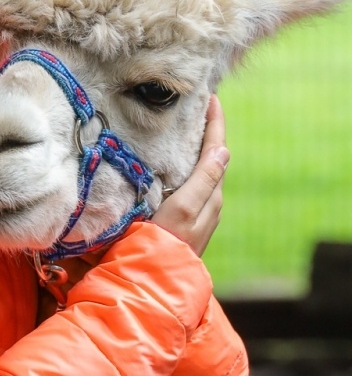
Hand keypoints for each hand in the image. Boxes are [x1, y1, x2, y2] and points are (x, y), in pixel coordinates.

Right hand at [151, 95, 228, 258]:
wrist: (151, 278)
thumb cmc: (164, 241)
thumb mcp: (184, 208)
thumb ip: (203, 180)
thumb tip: (223, 150)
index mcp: (210, 195)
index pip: (217, 151)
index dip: (216, 123)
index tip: (211, 98)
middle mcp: (208, 203)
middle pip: (212, 158)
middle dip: (208, 131)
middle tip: (197, 106)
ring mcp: (196, 212)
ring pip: (202, 171)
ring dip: (197, 148)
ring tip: (186, 127)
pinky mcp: (182, 219)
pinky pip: (190, 184)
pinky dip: (187, 165)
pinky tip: (175, 162)